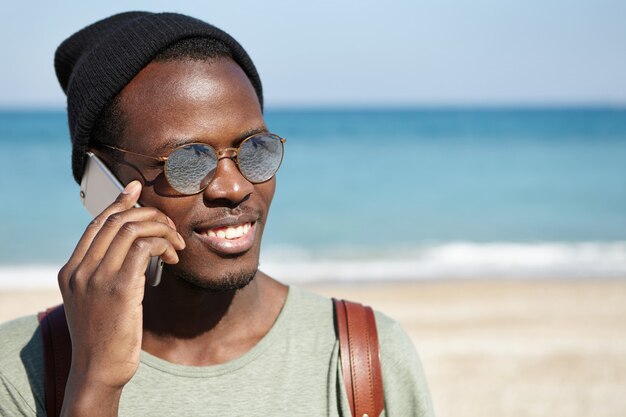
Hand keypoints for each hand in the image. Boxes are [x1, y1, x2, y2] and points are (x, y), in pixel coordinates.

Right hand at [57, 181, 184, 414]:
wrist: (99, 370)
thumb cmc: (105, 336)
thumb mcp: (96, 300)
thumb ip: (104, 273)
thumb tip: (131, 247)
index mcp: (71, 270)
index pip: (97, 223)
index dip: (119, 202)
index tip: (137, 190)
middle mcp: (79, 270)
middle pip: (117, 220)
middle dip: (150, 216)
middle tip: (171, 229)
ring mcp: (96, 278)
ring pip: (132, 229)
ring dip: (161, 230)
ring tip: (176, 246)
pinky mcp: (118, 289)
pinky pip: (143, 247)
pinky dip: (162, 244)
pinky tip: (172, 257)